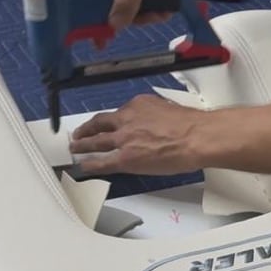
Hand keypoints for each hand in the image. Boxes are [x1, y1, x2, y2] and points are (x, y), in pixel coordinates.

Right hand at [65, 0, 199, 29]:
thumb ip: (127, 1)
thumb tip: (113, 25)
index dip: (69, 3)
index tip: (77, 25)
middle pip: (99, 1)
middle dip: (113, 16)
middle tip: (122, 29)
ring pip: (122, 5)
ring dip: (139, 15)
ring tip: (156, 16)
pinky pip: (139, 2)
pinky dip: (150, 9)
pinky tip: (164, 11)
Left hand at [69, 95, 207, 174]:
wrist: (196, 137)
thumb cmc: (191, 125)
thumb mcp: (168, 108)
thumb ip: (154, 115)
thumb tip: (153, 124)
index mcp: (138, 105)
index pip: (118, 113)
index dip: (109, 120)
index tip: (105, 123)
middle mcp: (127, 119)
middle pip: (100, 123)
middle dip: (87, 129)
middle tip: (79, 133)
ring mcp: (124, 139)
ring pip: (96, 141)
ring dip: (83, 144)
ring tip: (75, 148)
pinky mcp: (125, 158)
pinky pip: (102, 161)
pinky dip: (91, 164)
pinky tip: (84, 166)